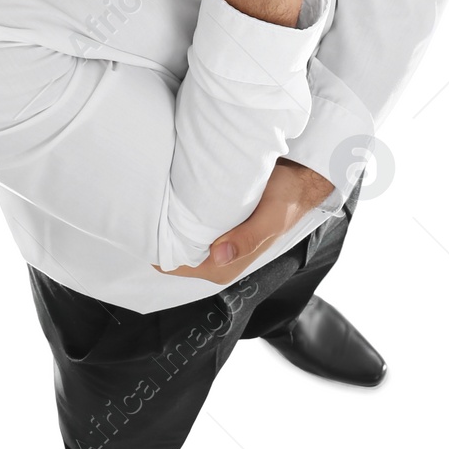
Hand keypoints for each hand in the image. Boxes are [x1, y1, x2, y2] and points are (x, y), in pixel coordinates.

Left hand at [152, 158, 336, 284]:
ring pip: (179, 238)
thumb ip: (247, 238)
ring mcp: (216, 243)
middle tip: (149, 204)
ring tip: (158, 198)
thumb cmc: (286, 199)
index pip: (178, 265)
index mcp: (226, 266)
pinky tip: (173, 196)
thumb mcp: (270, 218)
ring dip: (169, 221)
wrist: (299, 182)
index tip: (149, 223)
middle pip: (174, 253)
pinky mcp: (216, 226)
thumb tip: (217, 256)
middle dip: (161, 233)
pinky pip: (188, 225)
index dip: (162, 247)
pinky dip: (179, 213)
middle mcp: (217, 259)